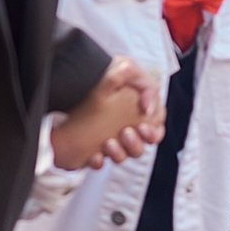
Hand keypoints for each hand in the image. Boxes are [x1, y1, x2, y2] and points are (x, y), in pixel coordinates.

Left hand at [49, 55, 166, 170]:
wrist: (75, 73)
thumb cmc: (107, 70)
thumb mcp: (128, 68)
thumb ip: (145, 85)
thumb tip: (147, 107)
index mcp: (138, 113)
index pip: (154, 131)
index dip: (152, 133)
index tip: (142, 126)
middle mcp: (126, 128)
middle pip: (140, 147)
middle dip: (136, 144)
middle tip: (126, 132)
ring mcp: (110, 138)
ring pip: (122, 157)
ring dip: (119, 153)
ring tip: (109, 143)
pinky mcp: (92, 146)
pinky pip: (98, 161)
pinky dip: (98, 161)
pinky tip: (94, 156)